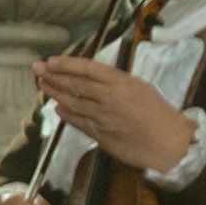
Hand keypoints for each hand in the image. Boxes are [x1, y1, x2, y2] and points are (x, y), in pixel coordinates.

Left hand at [35, 54, 193, 175]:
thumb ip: (116, 82)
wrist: (169, 144)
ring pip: (71, 102)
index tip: (51, 61)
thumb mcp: (140, 88)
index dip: (66, 64)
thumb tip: (93, 77)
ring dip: (54, 93)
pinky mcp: (99, 134)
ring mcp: (101, 117)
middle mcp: (108, 98)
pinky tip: (56, 107)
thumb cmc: (160, 114)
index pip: (87, 69)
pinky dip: (65, 113)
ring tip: (42, 85)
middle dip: (52, 75)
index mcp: (122, 83)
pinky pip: (77, 121)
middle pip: (74, 84)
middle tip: (36, 69)